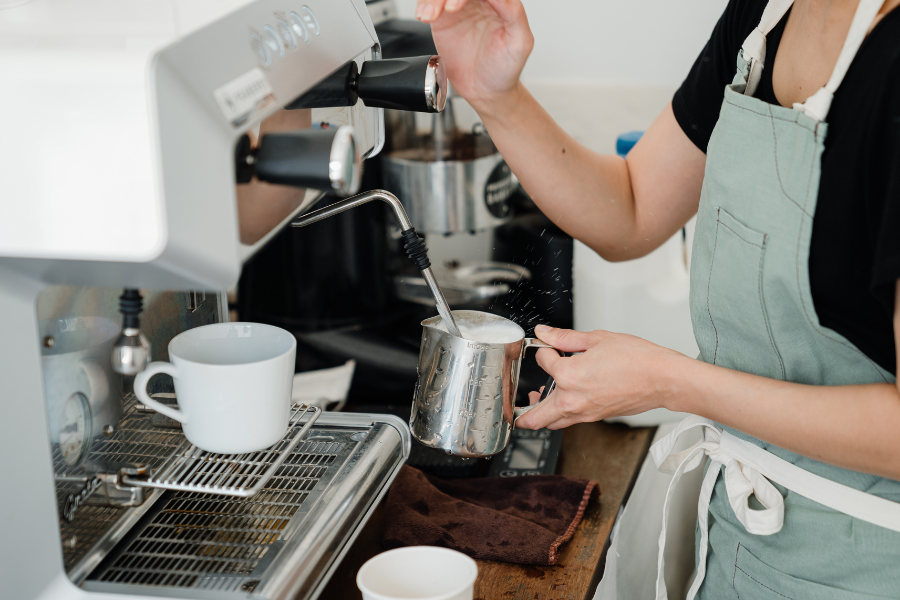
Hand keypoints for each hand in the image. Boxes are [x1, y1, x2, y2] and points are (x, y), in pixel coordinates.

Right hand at [414, 0, 532, 109]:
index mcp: (500, 2)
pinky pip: (430, 5)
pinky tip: (424, 16)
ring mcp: (459, 10)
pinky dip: (424, 5)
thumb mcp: (520, 43)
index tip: (459, 5)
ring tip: (431, 16)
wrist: (485, 91)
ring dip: (433, 0)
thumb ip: (515, 14)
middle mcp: (479, 2)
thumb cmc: (505, 69)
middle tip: (449, 10)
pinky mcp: (442, 21)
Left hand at [516, 324, 687, 429]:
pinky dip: (561, 413)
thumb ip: (564, 337)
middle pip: (536, 417)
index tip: (548, 345)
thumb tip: (544, 332)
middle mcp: (573, 400)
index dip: (544, 349)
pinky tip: (566, 398)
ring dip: (542, 414)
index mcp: (569, 376)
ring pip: (553, 422)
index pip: (543, 362)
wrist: (663, 378)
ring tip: (539, 400)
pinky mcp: (596, 417)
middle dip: (522, 412)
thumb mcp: (596, 338)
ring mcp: (585, 412)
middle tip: (515, 405)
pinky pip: (570, 420)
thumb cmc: (637, 359)